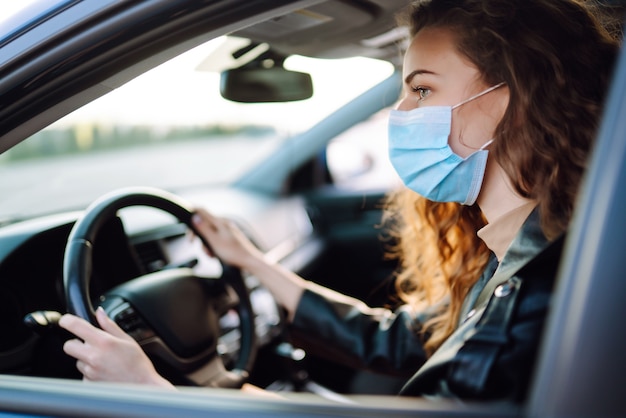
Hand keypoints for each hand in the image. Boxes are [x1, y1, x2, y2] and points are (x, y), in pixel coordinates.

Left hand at [59, 307, 173, 387]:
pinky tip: (104, 371)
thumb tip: (100, 313)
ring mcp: (89, 372)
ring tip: (103, 361)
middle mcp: (93, 357)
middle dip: (75, 343)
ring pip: (77, 361)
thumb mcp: (127, 340)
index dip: (67, 320)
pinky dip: (90, 371)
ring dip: (85, 358)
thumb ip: (110, 325)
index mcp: (103, 342)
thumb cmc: (138, 364)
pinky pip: (83, 374)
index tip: (66, 320)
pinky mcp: (88, 383)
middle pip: (68, 346)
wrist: (142, 386)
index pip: (75, 326)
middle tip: (88, 344)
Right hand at [192, 208, 263, 269]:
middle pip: (204, 224)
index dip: (191, 213)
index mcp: (220, 222)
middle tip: (192, 243)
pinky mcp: (229, 237)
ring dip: (206, 244)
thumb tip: (194, 216)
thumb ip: (204, 229)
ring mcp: (227, 230)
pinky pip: (216, 239)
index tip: (184, 221)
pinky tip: (215, 255)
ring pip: (209, 233)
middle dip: (198, 235)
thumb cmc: (233, 252)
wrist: (250, 261)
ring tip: (210, 255)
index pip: (202, 211)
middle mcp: (224, 223)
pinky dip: (213, 246)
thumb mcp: (214, 241)